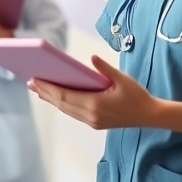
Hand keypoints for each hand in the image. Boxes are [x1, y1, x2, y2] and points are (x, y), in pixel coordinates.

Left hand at [28, 55, 158, 129]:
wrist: (150, 116)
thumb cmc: (138, 95)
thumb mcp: (123, 79)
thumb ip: (105, 69)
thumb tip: (92, 57)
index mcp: (95, 104)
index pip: (64, 96)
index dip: (48, 88)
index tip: (35, 79)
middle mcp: (91, 115)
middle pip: (62, 104)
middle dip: (45, 93)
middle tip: (30, 82)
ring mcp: (93, 121)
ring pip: (66, 110)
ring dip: (51, 100)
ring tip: (38, 89)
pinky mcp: (95, 123)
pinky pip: (73, 113)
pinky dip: (62, 104)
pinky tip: (56, 98)